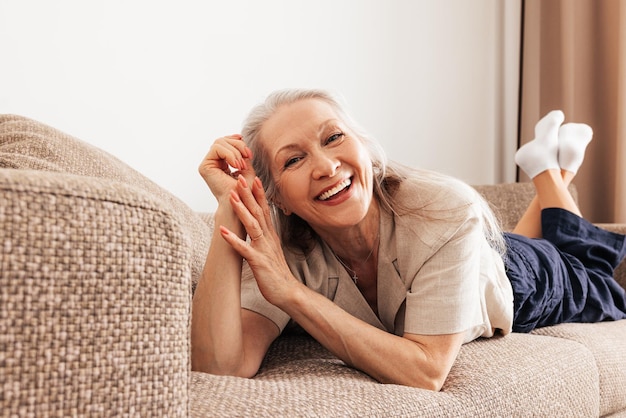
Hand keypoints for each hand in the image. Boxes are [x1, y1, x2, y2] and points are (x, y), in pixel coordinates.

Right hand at [198, 134, 254, 203]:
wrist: (240, 204)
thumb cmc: (245, 191)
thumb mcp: (247, 168)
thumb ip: (242, 154)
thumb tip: (240, 138)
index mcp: (221, 163)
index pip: (226, 142)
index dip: (237, 141)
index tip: (249, 151)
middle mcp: (212, 163)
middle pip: (222, 140)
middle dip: (238, 145)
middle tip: (248, 156)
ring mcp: (207, 164)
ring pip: (219, 142)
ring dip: (235, 151)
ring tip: (242, 165)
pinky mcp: (204, 167)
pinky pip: (216, 148)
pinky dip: (230, 154)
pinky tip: (237, 165)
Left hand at [219, 175, 298, 305]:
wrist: (288, 292)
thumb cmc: (276, 273)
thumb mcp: (270, 250)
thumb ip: (263, 237)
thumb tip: (256, 226)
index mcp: (270, 235)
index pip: (264, 210)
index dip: (258, 193)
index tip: (253, 178)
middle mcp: (268, 239)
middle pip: (258, 212)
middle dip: (249, 194)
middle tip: (241, 177)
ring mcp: (264, 250)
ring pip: (252, 226)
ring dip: (242, 211)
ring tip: (231, 197)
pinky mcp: (258, 262)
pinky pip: (244, 249)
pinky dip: (233, 240)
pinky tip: (222, 231)